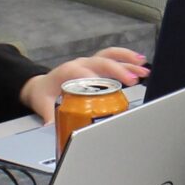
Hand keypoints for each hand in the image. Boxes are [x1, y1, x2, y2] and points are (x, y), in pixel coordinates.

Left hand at [21, 47, 148, 119]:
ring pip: (110, 56)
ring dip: (127, 60)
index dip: (95, 78)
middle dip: (118, 70)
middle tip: (132, 80)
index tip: (106, 87)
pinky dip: (127, 58)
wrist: (41, 86)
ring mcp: (89, 63)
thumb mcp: (43, 106)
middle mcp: (80, 64)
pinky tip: (141, 63)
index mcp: (66, 72)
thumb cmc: (44, 94)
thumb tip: (51, 128)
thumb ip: (48, 117)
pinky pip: (113, 57)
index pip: (82, 72)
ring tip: (143, 67)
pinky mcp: (97, 65)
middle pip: (101, 62)